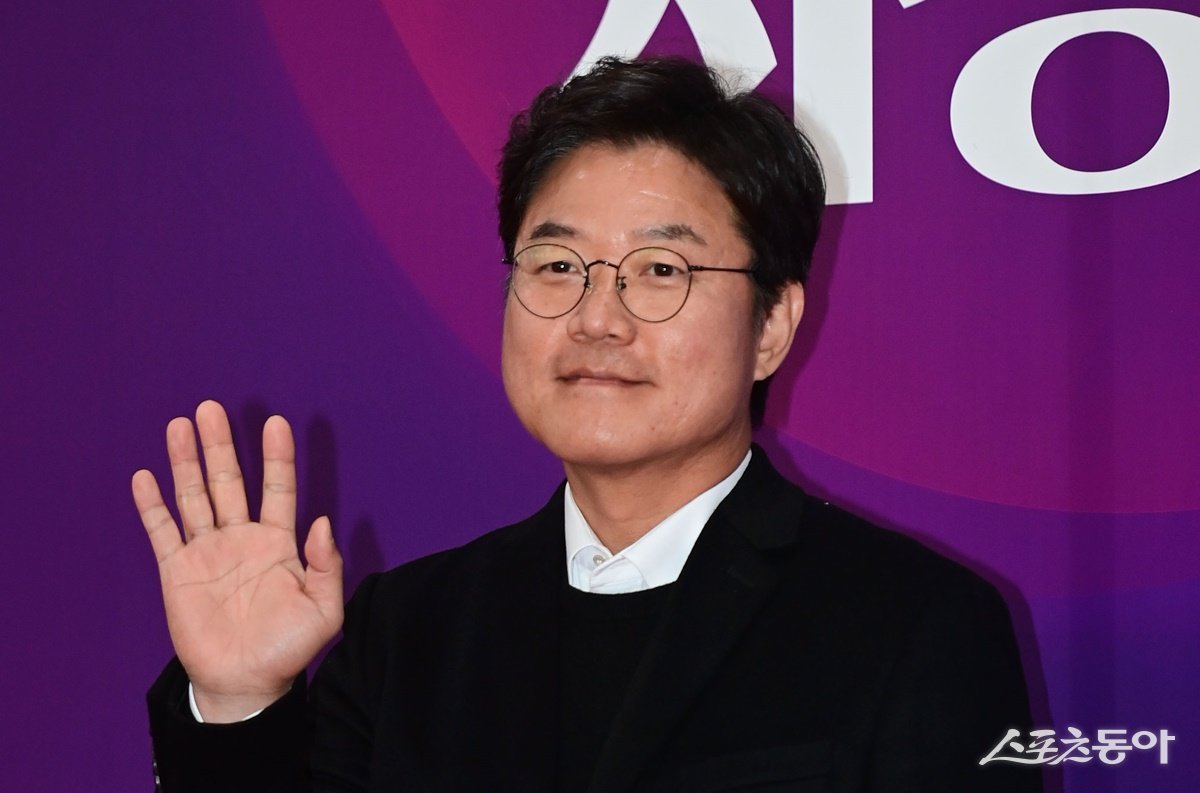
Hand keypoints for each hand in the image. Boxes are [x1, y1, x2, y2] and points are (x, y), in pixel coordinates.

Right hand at [133, 400, 343, 721]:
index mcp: (278, 543)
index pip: (278, 489)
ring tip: (180, 425)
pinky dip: (152, 506)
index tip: (275, 422)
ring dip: (186, 462)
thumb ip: (327, 567)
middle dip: (221, 445)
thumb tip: (324, 522)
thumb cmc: (289, 648)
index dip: (277, 457)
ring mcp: (208, 552)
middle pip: (228, 482)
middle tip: (211, 408)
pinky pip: (163, 532)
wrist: (246, 683)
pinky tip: (145, 477)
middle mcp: (241, 538)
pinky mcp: (178, 572)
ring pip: (194, 497)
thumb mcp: (324, 611)